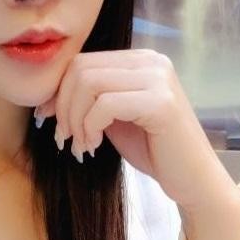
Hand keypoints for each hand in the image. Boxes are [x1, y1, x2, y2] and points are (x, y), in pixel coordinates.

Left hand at [35, 49, 228, 210]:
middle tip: (65, 137)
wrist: (192, 179)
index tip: (50, 120)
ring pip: (89, 84)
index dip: (58, 92)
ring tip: (82, 144)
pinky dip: (90, 127)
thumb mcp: (113, 117)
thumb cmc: (153, 150)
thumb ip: (89, 100)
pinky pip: (105, 105)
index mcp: (139, 60)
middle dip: (63, 106)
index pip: (81, 61)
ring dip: (75, 119)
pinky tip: (95, 146)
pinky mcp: (161, 103)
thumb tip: (46, 98)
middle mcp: (151, 61)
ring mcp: (158, 79)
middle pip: (81, 69)